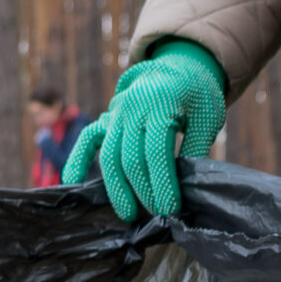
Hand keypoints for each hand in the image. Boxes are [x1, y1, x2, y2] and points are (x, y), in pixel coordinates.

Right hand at [62, 40, 227, 220]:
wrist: (176, 67)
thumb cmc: (196, 96)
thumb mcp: (208, 117)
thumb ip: (197, 147)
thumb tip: (187, 184)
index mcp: (160, 105)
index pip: (156, 152)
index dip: (162, 183)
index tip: (171, 208)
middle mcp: (132, 109)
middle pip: (131, 159)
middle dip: (144, 192)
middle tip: (158, 214)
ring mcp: (116, 114)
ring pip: (109, 157)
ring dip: (117, 188)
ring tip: (129, 214)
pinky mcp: (106, 119)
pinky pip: (87, 140)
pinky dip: (77, 160)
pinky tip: (72, 183)